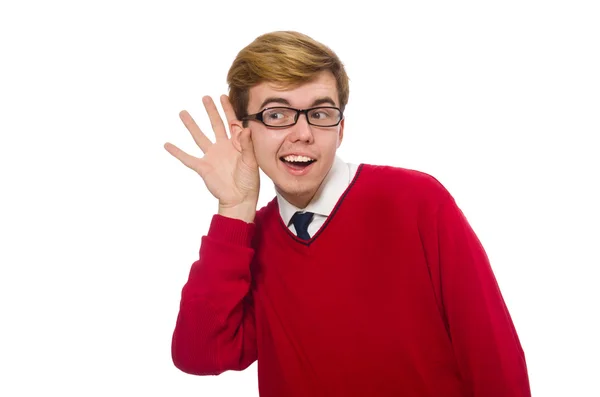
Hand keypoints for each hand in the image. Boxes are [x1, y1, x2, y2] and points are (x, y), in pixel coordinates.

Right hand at [164, 95, 259, 216]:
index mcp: (237, 144)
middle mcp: (223, 147)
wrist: (239, 199)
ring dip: (191, 125)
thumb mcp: (251, 161)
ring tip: (183, 112)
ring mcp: (212, 156)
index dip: (228, 109)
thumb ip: (247, 145)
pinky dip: (177, 152)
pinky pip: (188, 158)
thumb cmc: (249, 181)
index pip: (232, 122)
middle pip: (215, 124)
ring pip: (199, 137)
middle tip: (205, 97)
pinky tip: (167, 144)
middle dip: (210, 111)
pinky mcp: (203, 167)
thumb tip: (245, 128)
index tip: (223, 96)